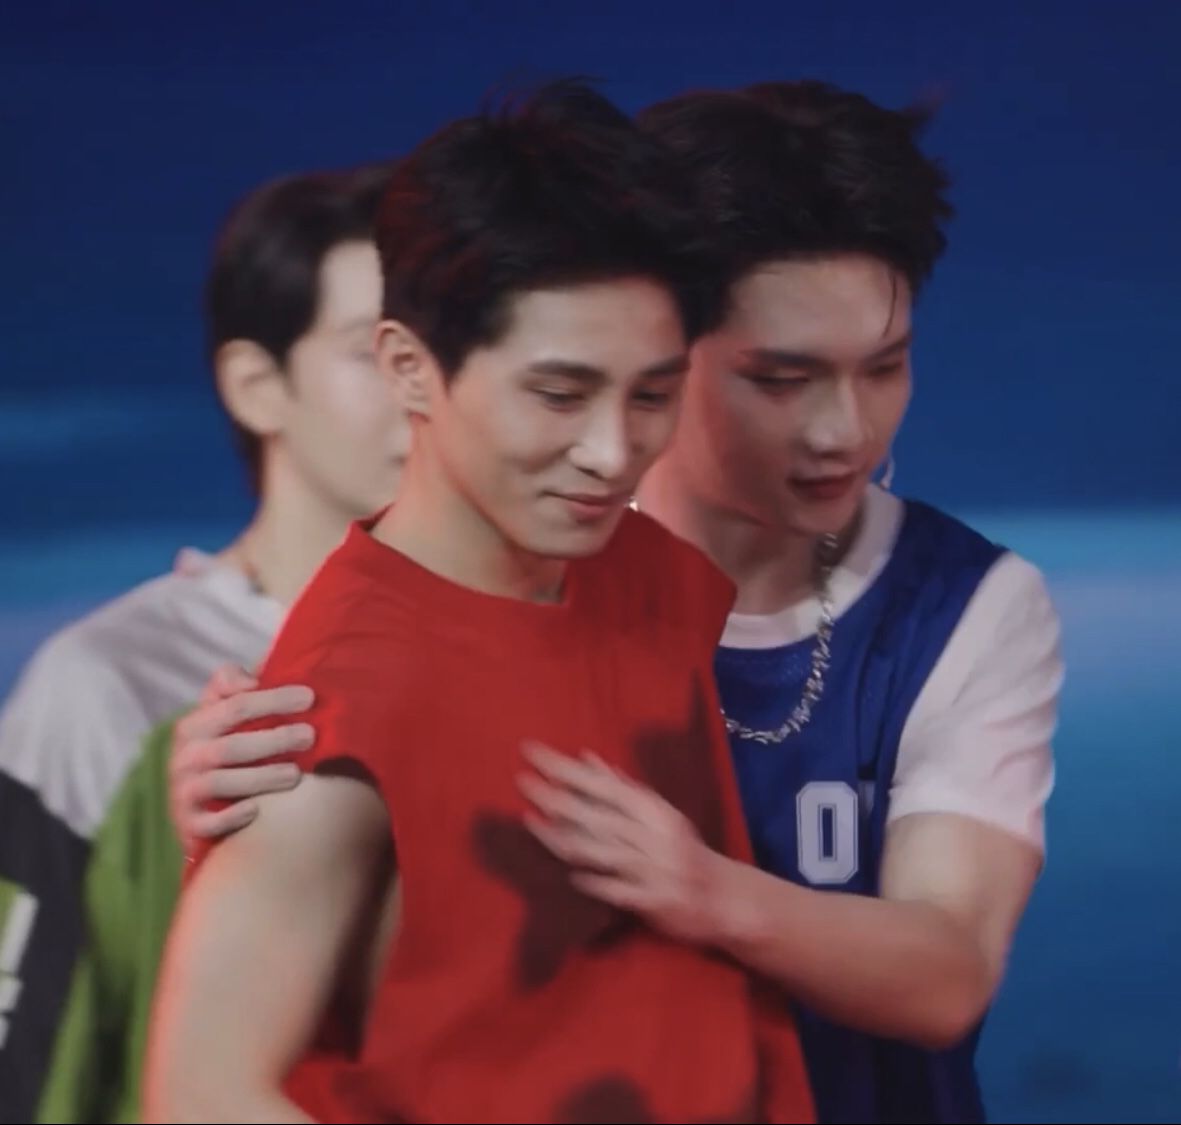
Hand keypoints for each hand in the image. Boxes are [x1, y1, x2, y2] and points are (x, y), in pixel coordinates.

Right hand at [170, 663, 315, 853]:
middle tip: (311, 735)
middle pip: (232, 744)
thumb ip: (239, 686)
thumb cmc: (223, 750)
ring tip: (297, 774)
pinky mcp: (187, 823)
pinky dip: (231, 816)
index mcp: (196, 723)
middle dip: (274, 738)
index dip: (273, 698)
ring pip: (221, 781)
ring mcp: (184, 790)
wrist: (194, 809)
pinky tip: (257, 810)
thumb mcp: (222, 714)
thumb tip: (269, 658)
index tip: (309, 697)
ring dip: (261, 777)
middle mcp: (185, 755)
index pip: (237, 704)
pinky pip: (207, 822)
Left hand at [516, 742, 731, 947]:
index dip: (565, 768)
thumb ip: (622, 788)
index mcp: (653, 809)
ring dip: (564, 837)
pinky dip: (595, 882)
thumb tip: (587, 758)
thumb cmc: (684, 850)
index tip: (533, 751)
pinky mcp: (655, 900)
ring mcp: (654, 868)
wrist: (726, 898)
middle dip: (556, 796)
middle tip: (521, 780)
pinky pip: (619, 890)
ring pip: (602, 850)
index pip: (601, 784)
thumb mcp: (659, 815)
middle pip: (596, 813)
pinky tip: (571, 875)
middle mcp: (653, 834)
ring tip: (531, 820)